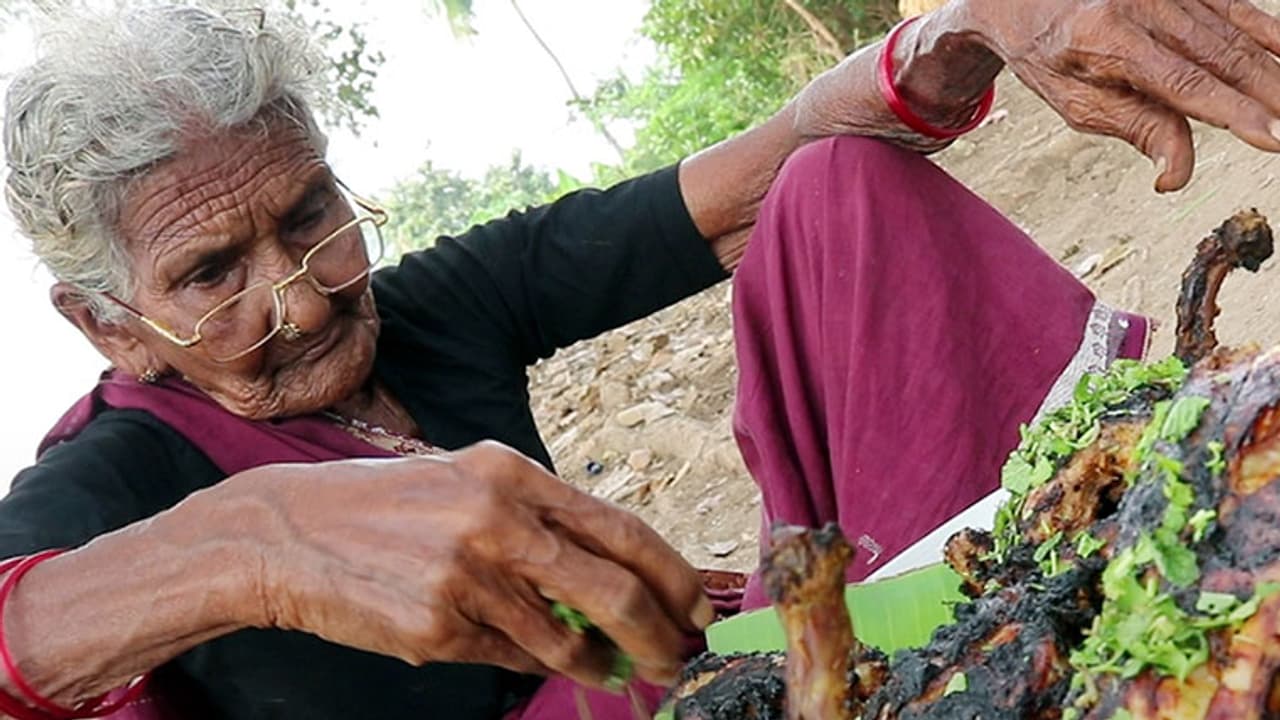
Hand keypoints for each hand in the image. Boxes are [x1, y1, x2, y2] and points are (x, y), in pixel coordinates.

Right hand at [231, 442, 711, 687]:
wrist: (287, 533)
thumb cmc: (389, 507)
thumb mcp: (468, 484)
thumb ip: (540, 523)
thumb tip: (615, 577)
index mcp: (512, 475)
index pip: (621, 528)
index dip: (672, 574)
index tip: (696, 605)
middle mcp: (496, 521)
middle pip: (614, 590)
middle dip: (661, 633)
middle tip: (678, 656)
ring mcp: (466, 579)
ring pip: (566, 641)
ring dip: (600, 663)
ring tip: (611, 666)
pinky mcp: (437, 630)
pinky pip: (512, 660)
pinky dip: (531, 663)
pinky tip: (526, 653)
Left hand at [959, 0, 1279, 190]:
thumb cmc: (1049, 53)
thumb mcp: (1076, 101)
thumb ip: (1135, 129)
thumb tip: (1176, 176)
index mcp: (1107, 38)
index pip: (1185, 83)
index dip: (1235, 113)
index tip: (1273, 139)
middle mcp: (1144, 4)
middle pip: (1223, 55)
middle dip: (1270, 96)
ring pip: (1238, 32)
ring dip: (1275, 71)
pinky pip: (1237, 8)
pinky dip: (1269, 34)